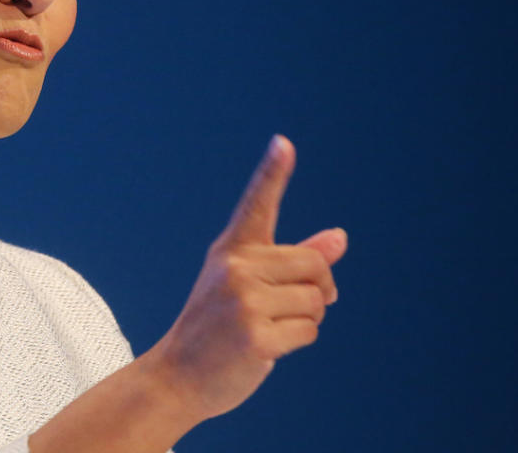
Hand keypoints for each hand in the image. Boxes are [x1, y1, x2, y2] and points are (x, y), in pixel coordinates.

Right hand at [146, 135, 347, 420]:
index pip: (256, 205)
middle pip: (314, 265)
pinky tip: (265, 349)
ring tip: (270, 329)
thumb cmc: (218, 328)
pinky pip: (309, 330)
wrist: (178, 375)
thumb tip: (339, 238)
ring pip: (316, 300)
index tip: (284, 143)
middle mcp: (235, 268)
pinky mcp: (254, 335)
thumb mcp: (249, 286)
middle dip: (317, 290)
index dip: (272, 172)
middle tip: (287, 310)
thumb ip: (295, 260)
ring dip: (306, 320)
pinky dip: (297, 342)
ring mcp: (243, 301)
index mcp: (231, 250)